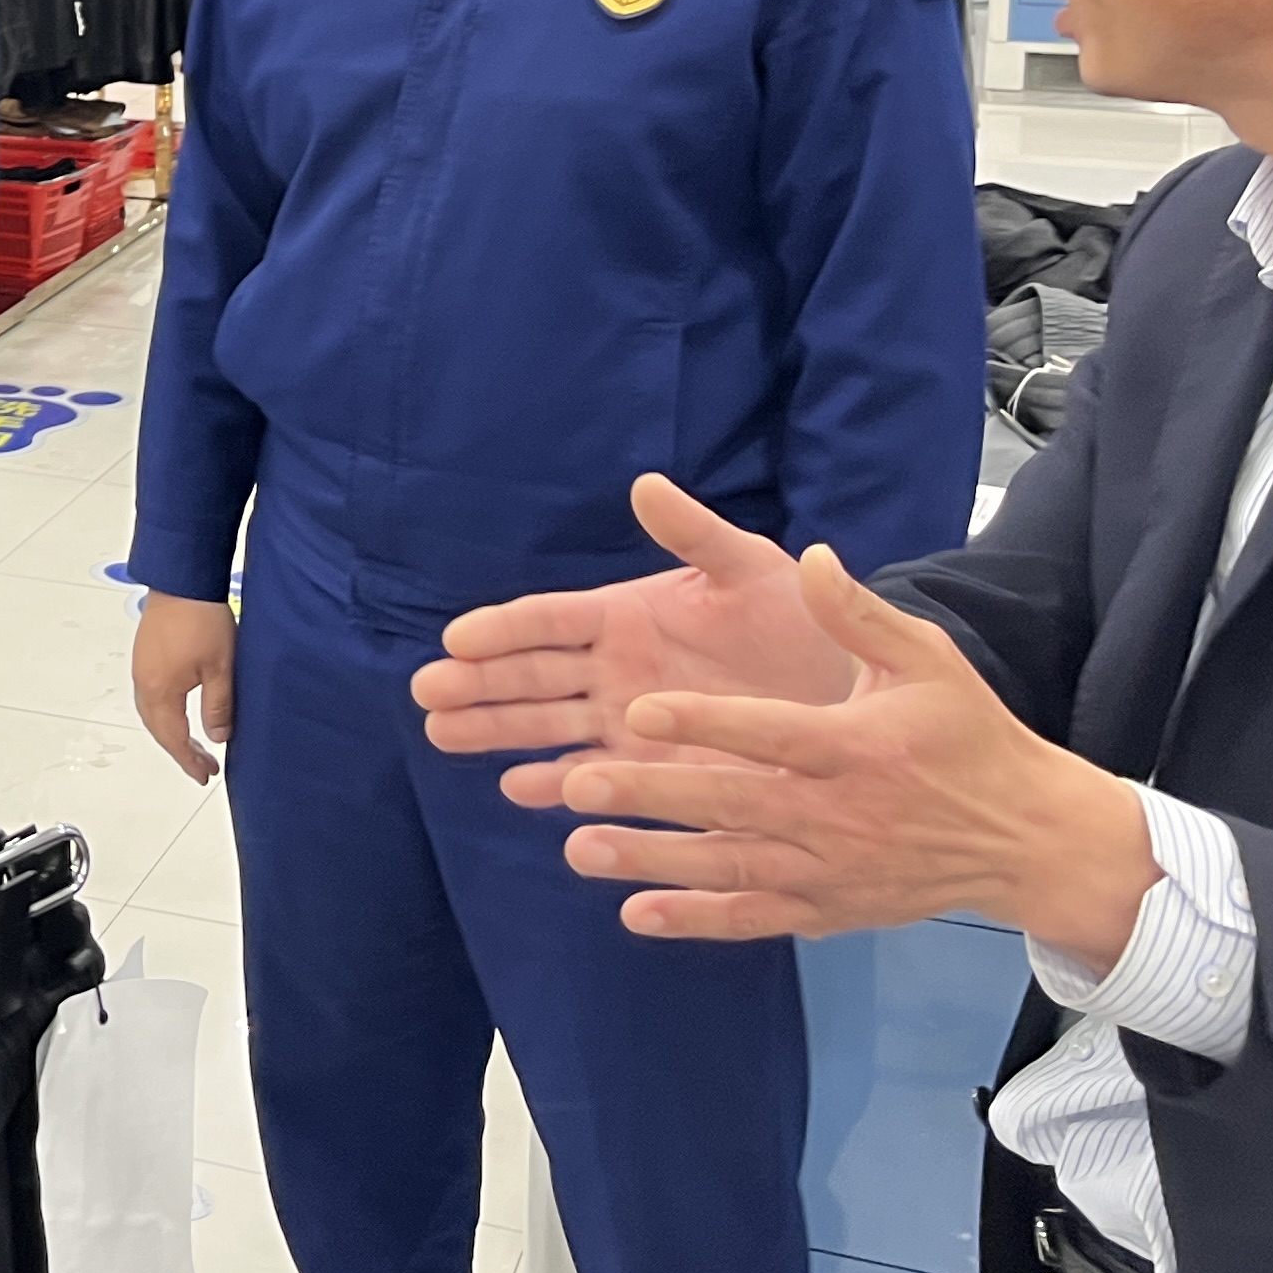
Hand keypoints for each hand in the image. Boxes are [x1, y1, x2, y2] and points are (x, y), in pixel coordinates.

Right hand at [131, 595, 235, 784]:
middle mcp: (144, 681)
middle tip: (202, 766)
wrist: (183, 578)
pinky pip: (150, 695)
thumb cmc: (201, 618)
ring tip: (193, 744)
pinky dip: (164, 713)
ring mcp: (142, 666)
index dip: (189, 760)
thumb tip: (217, 737)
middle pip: (157, 729)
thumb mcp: (220, 668)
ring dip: (170, 732)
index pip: (173, 738)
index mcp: (160, 690)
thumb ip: (218, 706)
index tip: (204, 775)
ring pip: (151, 713)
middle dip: (179, 750)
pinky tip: (179, 711)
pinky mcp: (145, 653)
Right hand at [414, 474, 858, 804]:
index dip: (502, 629)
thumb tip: (646, 484)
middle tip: (427, 694)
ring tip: (443, 735)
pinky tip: (517, 788)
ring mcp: (625, 720)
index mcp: (624, 614)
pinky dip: (554, 782)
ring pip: (544, 724)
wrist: (845, 687)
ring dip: (494, 731)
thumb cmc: (798, 620)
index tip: (457, 640)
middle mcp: (612, 668)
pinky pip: (592, 773)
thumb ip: (694, 534)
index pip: (548, 619)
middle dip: (476, 684)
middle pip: (529, 675)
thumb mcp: (750, 568)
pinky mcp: (651, 768)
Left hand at [549, 544, 1157, 962]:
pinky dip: (697, 921)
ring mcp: (831, 869)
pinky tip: (634, 914)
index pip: (772, 733)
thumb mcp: (927, 662)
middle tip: (578, 783)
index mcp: (859, 745)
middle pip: (734, 804)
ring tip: (577, 847)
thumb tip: (815, 558)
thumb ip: (859, 615)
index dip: (708, 723)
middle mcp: (841, 814)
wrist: (1025, 838)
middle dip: (654, 796)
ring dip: (654, 861)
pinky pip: (754, 918)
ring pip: (731, 868)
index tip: (641, 710)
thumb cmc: (967, 736)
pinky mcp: (828, 908)